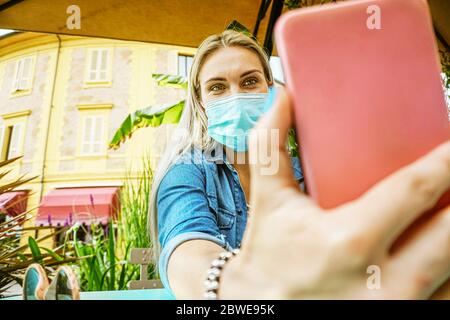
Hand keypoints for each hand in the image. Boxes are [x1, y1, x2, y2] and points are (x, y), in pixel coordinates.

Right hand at [221, 87, 449, 298]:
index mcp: (349, 240)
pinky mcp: (403, 319)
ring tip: (444, 206)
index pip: (414, 191)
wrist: (264, 306)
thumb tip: (281, 98)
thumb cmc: (268, 254)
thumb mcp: (267, 199)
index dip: (445, 162)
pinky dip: (448, 270)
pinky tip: (436, 245)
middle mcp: (383, 282)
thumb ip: (270, 145)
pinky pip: (446, 294)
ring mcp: (398, 306)